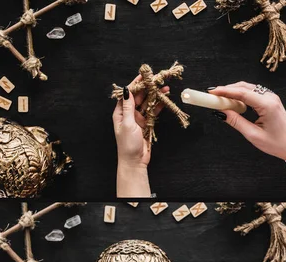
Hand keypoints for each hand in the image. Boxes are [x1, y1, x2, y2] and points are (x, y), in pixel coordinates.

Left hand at [113, 75, 167, 196]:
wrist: (135, 161)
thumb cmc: (128, 145)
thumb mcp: (128, 124)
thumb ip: (128, 107)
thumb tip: (127, 90)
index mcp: (120, 113)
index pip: (127, 94)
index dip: (135, 84)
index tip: (143, 75)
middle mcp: (129, 114)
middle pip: (138, 97)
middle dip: (147, 88)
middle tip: (157, 79)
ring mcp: (138, 119)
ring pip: (147, 103)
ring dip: (155, 95)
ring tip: (164, 87)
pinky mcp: (147, 124)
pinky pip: (153, 112)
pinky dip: (159, 105)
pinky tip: (165, 99)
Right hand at [208, 82, 285, 166]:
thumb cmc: (278, 143)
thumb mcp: (253, 135)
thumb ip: (236, 122)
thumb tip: (222, 113)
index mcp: (267, 105)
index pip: (242, 93)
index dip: (225, 91)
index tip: (212, 92)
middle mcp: (270, 98)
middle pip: (244, 87)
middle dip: (227, 90)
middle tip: (213, 96)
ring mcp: (271, 98)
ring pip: (248, 89)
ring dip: (234, 92)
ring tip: (221, 100)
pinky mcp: (271, 101)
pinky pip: (253, 93)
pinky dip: (242, 96)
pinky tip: (234, 102)